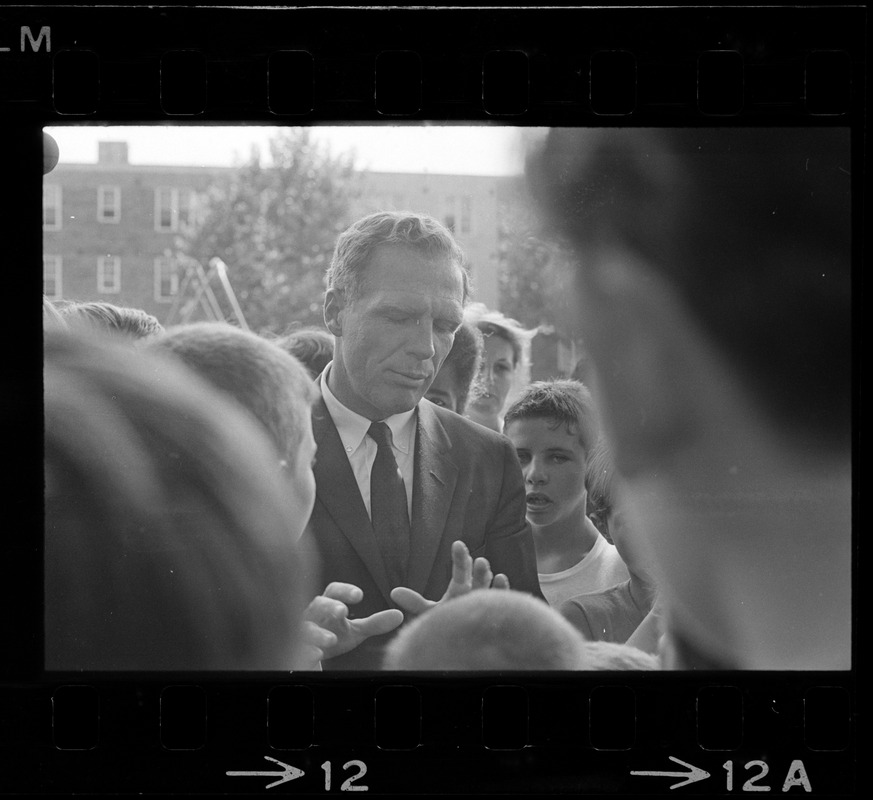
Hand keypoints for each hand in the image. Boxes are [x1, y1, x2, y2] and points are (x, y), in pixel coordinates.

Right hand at [302, 582, 403, 662]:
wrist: (311, 654)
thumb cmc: (333, 634)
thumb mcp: (355, 630)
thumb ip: (375, 623)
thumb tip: (399, 615)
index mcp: (328, 606)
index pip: (333, 591)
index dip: (345, 591)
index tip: (359, 595)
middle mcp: (313, 616)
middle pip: (318, 605)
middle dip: (330, 606)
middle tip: (343, 611)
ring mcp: (303, 633)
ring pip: (306, 628)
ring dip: (318, 633)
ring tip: (332, 639)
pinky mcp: (299, 650)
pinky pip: (299, 649)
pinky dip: (307, 650)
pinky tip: (316, 654)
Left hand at [390, 540, 509, 616]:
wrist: (462, 650)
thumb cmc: (447, 626)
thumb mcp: (430, 614)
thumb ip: (415, 603)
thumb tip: (393, 592)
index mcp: (460, 590)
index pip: (460, 571)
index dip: (459, 558)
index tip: (457, 544)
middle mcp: (475, 594)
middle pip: (475, 578)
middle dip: (475, 568)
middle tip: (476, 558)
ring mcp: (487, 604)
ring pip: (488, 589)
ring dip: (486, 577)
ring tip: (484, 566)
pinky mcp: (496, 616)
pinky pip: (501, 603)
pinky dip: (501, 591)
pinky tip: (501, 579)